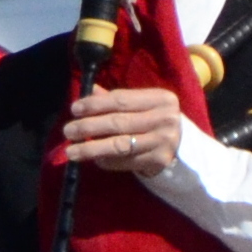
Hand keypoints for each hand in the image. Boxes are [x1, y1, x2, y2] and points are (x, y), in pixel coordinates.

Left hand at [57, 83, 198, 179]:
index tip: (74, 109)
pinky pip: (124, 161)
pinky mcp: (158, 161)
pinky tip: (94, 159)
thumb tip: (89, 90)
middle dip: (88, 127)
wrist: (184, 146)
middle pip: (118, 122)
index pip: (120, 99)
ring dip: (91, 148)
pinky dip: (106, 161)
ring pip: (119, 145)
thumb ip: (117, 99)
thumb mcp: (142, 105)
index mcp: (161, 98)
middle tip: (68, 130)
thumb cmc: (155, 120)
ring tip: (71, 151)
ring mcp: (163, 141)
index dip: (95, 104)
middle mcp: (165, 118)